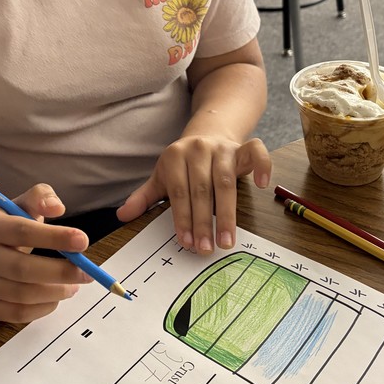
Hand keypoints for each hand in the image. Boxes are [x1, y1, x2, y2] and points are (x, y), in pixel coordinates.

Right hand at [0, 183, 91, 322]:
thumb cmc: (9, 226)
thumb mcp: (23, 204)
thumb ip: (42, 197)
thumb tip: (57, 208)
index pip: (23, 232)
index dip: (55, 237)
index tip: (83, 241)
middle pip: (22, 269)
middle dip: (60, 272)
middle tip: (86, 273)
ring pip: (22, 294)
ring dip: (55, 292)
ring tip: (74, 286)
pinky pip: (18, 313)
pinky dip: (43, 308)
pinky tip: (55, 297)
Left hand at [116, 136, 270, 254]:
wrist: (207, 133)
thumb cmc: (183, 164)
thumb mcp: (161, 177)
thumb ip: (145, 197)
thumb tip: (121, 216)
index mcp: (174, 156)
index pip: (178, 192)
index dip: (182, 218)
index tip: (186, 243)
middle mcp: (198, 149)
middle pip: (201, 190)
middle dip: (203, 222)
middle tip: (205, 250)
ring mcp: (222, 147)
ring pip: (226, 180)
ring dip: (227, 214)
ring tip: (227, 240)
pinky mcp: (242, 147)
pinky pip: (256, 152)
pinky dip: (262, 166)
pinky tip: (262, 185)